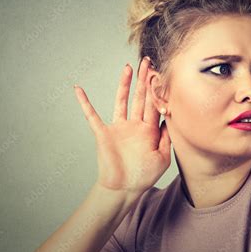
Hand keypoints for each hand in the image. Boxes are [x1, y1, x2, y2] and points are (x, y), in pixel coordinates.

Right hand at [74, 57, 171, 195]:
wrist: (124, 189)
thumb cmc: (144, 176)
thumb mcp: (163, 157)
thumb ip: (168, 138)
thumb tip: (171, 117)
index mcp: (149, 130)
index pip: (154, 104)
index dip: (158, 89)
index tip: (162, 73)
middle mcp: (134, 125)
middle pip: (140, 97)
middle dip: (144, 80)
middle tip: (148, 62)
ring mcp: (118, 127)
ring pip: (121, 101)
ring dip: (124, 84)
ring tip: (127, 68)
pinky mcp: (103, 133)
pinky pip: (92, 115)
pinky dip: (84, 103)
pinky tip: (78, 89)